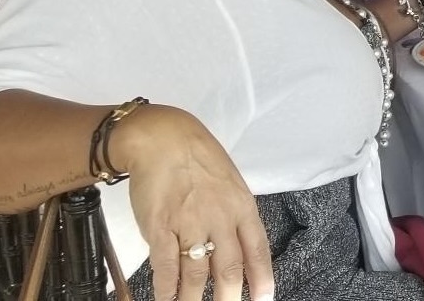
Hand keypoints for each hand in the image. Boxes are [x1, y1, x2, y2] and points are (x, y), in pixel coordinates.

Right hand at [120, 106, 274, 300]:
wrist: (162, 138)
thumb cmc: (197, 158)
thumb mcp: (230, 183)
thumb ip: (234, 214)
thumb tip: (235, 244)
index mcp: (242, 207)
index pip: (258, 250)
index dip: (262, 279)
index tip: (264, 299)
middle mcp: (220, 219)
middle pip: (229, 268)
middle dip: (228, 297)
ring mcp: (190, 224)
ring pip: (196, 273)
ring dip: (194, 299)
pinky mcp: (159, 227)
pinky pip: (166, 266)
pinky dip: (166, 288)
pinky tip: (166, 300)